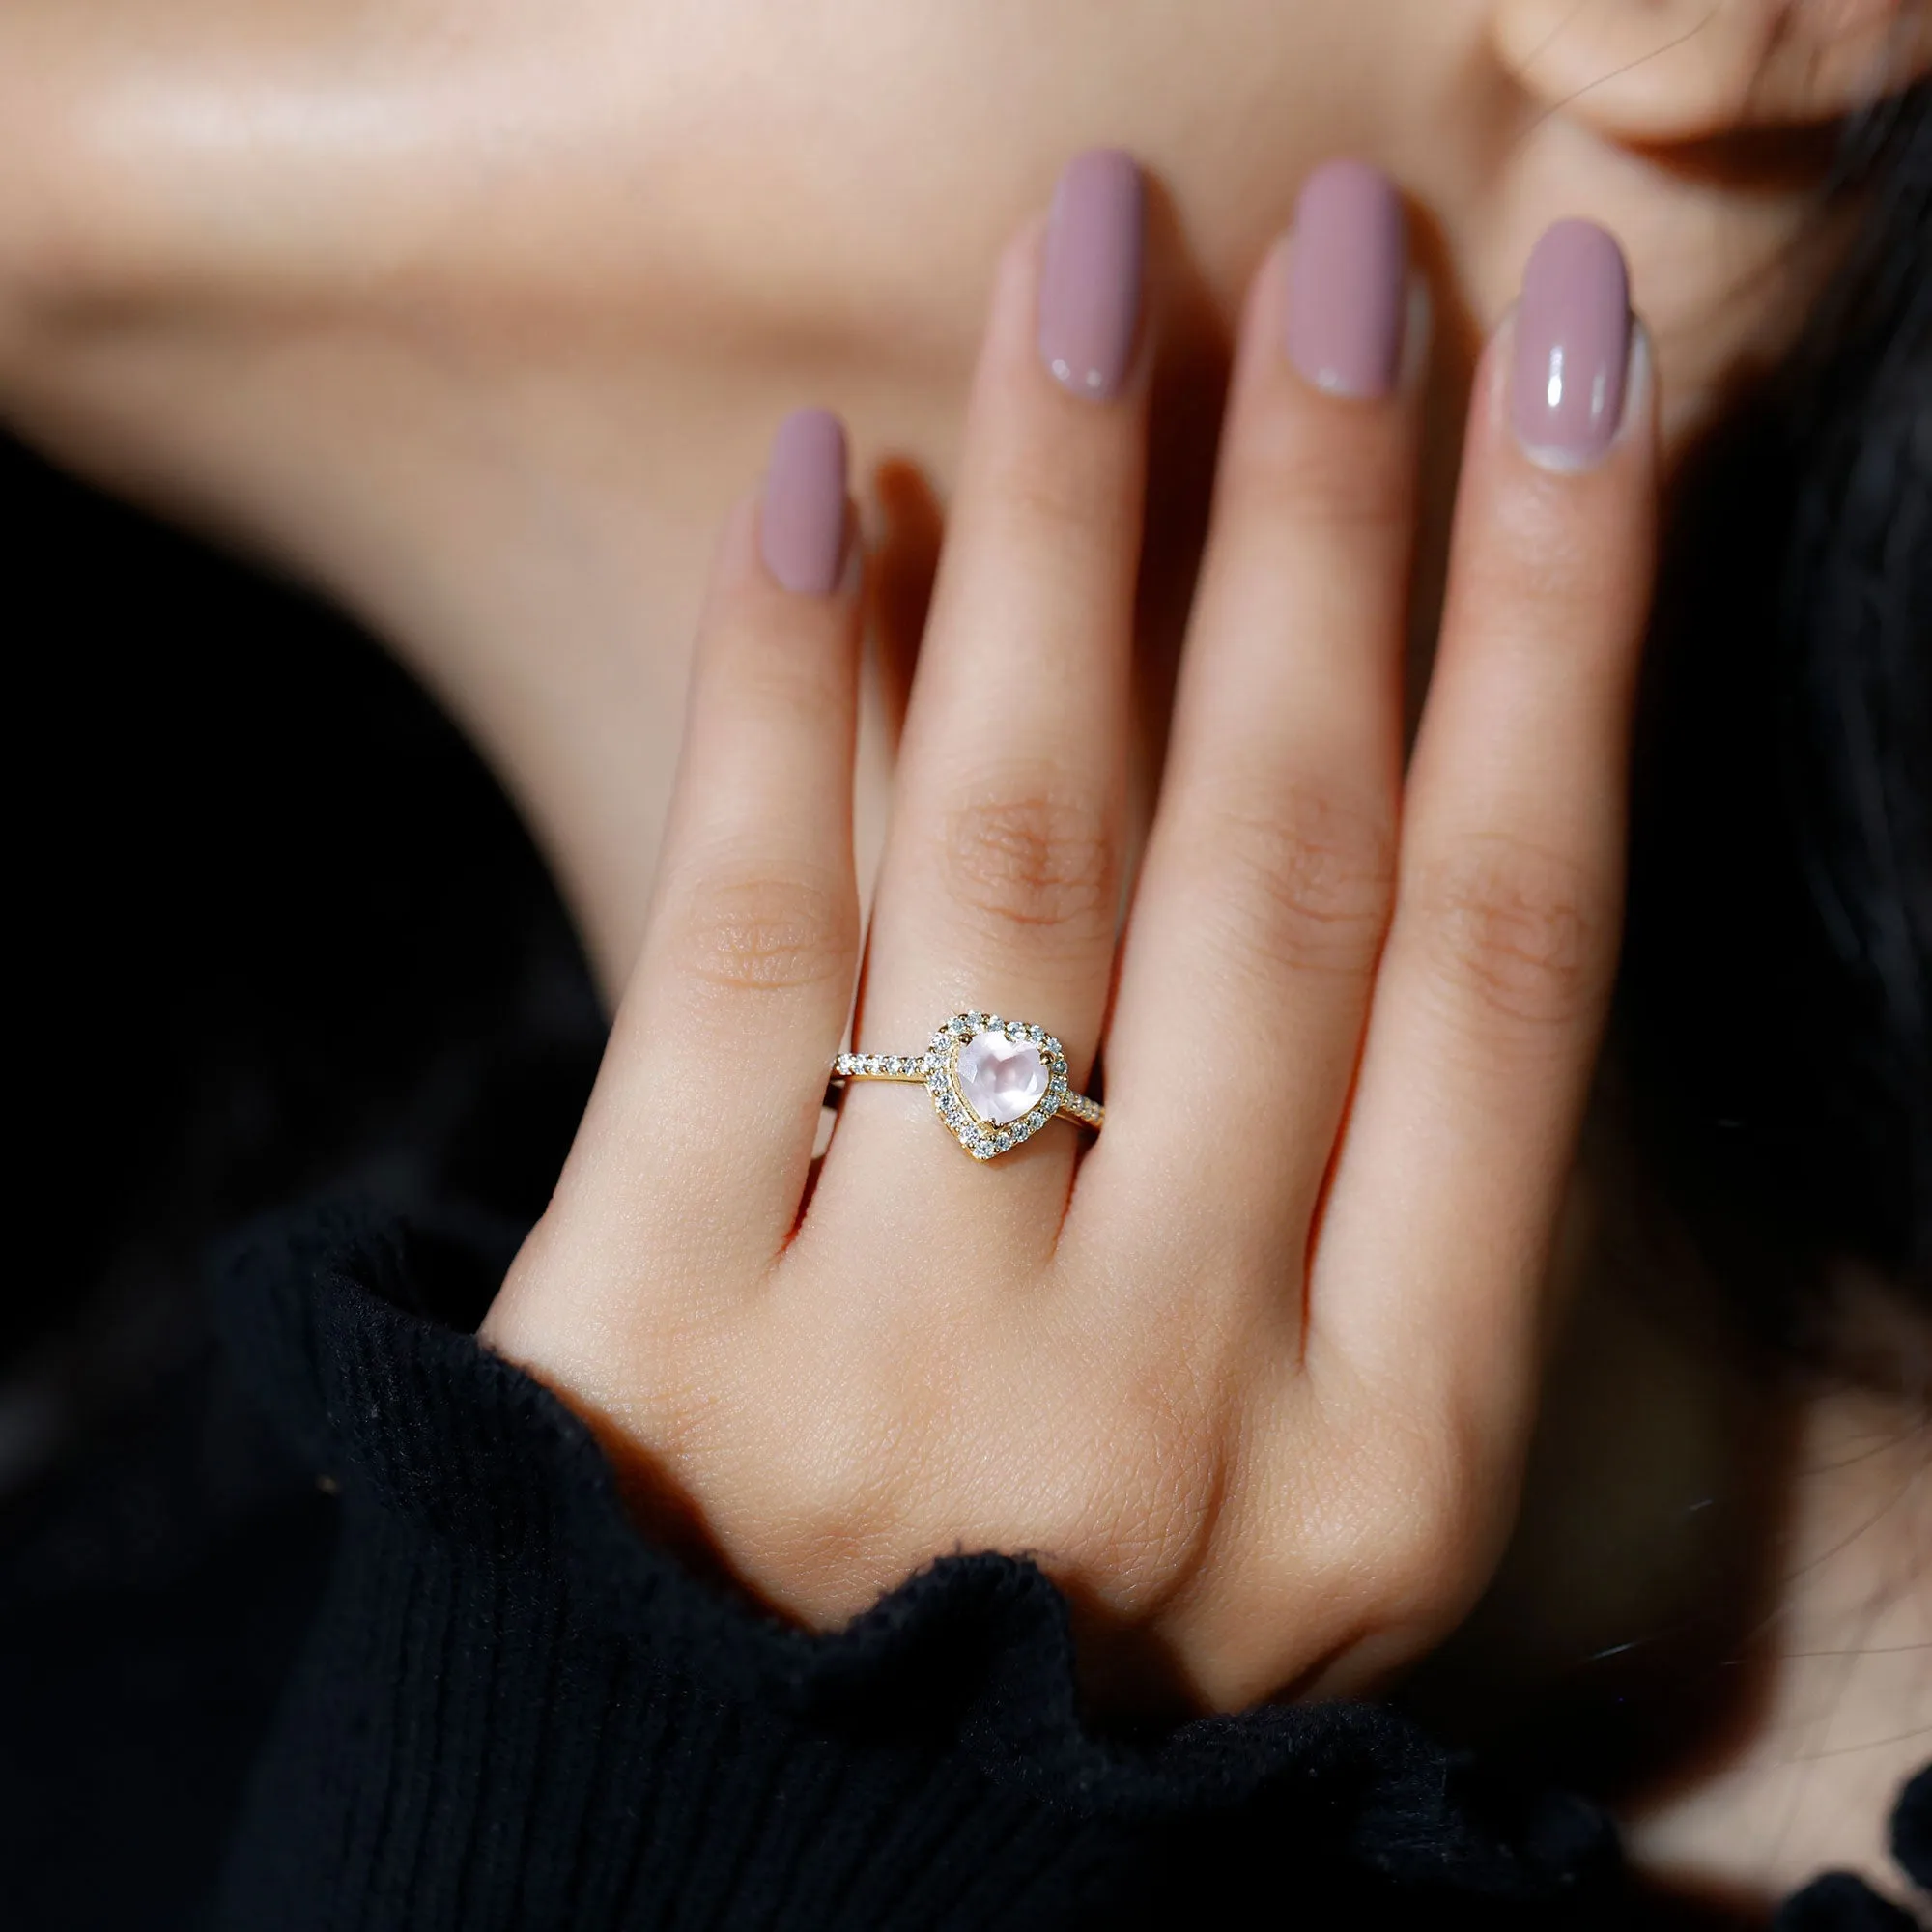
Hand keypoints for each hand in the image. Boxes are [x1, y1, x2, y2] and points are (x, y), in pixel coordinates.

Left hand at [482, 156, 1655, 1713]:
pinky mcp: (648, 1356)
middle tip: (1344, 248)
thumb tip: (1327, 755)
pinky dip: (779, 704)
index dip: (1561, 629)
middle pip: (1288, 860)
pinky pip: (733, 958)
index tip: (1577, 372)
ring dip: (1064, 534)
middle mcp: (1181, 1408)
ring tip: (1085, 275)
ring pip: (1021, 862)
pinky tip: (811, 494)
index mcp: (1390, 1451)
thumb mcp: (1277, 1476)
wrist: (738, 1894)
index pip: (1519, 954)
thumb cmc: (1051, 1658)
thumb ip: (1323, 1179)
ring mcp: (906, 1384)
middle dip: (1331, 518)